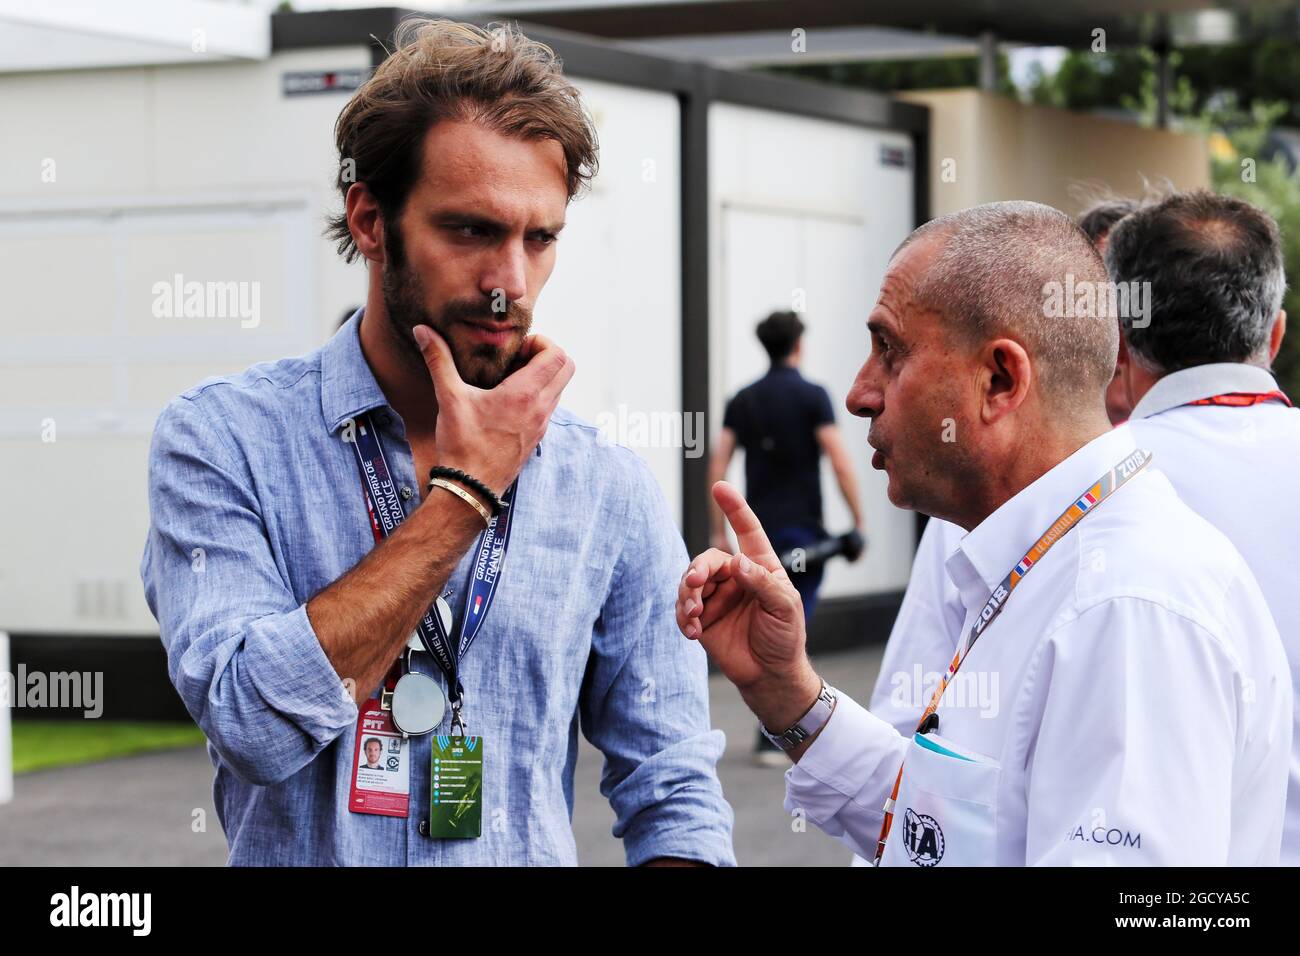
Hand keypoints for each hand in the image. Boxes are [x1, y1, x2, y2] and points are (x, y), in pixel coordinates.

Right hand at [412, 326, 574, 495]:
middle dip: (546, 355)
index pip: (557, 355)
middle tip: (517, 358)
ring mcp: (541, 425)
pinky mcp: (536, 438)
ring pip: (559, 389)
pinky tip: (508, 401)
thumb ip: (438, 360)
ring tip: (510, 379)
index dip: (541, 342)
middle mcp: (541, 408)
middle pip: (566, 368)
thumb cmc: (462, 445)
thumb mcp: (449, 398)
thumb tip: (422, 331)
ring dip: (543, 376)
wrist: (470, 489)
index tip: (516, 348)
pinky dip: (538, 396)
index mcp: (525, 394)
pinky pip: (549, 408)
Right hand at [677, 481, 820, 729]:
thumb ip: (762, 582)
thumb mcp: (785, 607)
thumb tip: (736, 562)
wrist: (771, 676)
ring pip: (690, 582)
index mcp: (761, 567)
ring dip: (686, 595)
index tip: (719, 487)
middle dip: (697, 568)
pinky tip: (691, 631)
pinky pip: (682, 609)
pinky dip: (682, 616)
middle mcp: (736, 577)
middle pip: (709, 559)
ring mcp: (717, 597)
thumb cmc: (785, 638)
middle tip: (694, 582)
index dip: (734, 509)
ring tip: (693, 614)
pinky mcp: (702, 619)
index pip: (747, 531)